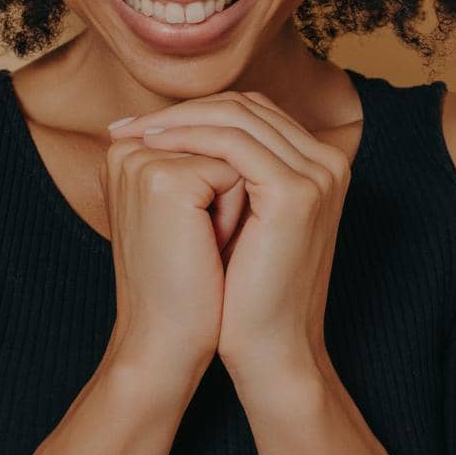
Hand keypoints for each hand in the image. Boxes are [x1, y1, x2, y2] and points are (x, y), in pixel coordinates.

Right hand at [99, 133, 243, 383]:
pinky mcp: (166, 179)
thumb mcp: (188, 210)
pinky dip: (236, 212)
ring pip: (232, 152)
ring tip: (200, 244)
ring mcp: (143, 160)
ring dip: (234, 200)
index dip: (221, 183)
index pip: (207, 133)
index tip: (190, 233)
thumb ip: (198, 161)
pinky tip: (206, 248)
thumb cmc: (186, 282)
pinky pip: (235, 172)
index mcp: (126, 152)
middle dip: (228, 188)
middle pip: (221, 137)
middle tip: (196, 242)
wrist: (166, 341)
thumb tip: (246, 125)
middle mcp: (127, 148)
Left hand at [109, 91, 352, 381]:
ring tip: (135, 135)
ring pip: (237, 117)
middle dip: (181, 110)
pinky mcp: (296, 192)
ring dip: (179, 120)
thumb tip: (165, 131)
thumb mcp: (235, 218)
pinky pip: (233, 144)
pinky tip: (153, 147)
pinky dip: (188, 137)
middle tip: (129, 126)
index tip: (140, 126)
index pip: (250, 111)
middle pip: (245, 106)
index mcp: (316, 164)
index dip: (194, 111)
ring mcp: (317, 174)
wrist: (268, 348)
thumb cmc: (243, 291)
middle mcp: (327, 161)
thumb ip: (222, 172)